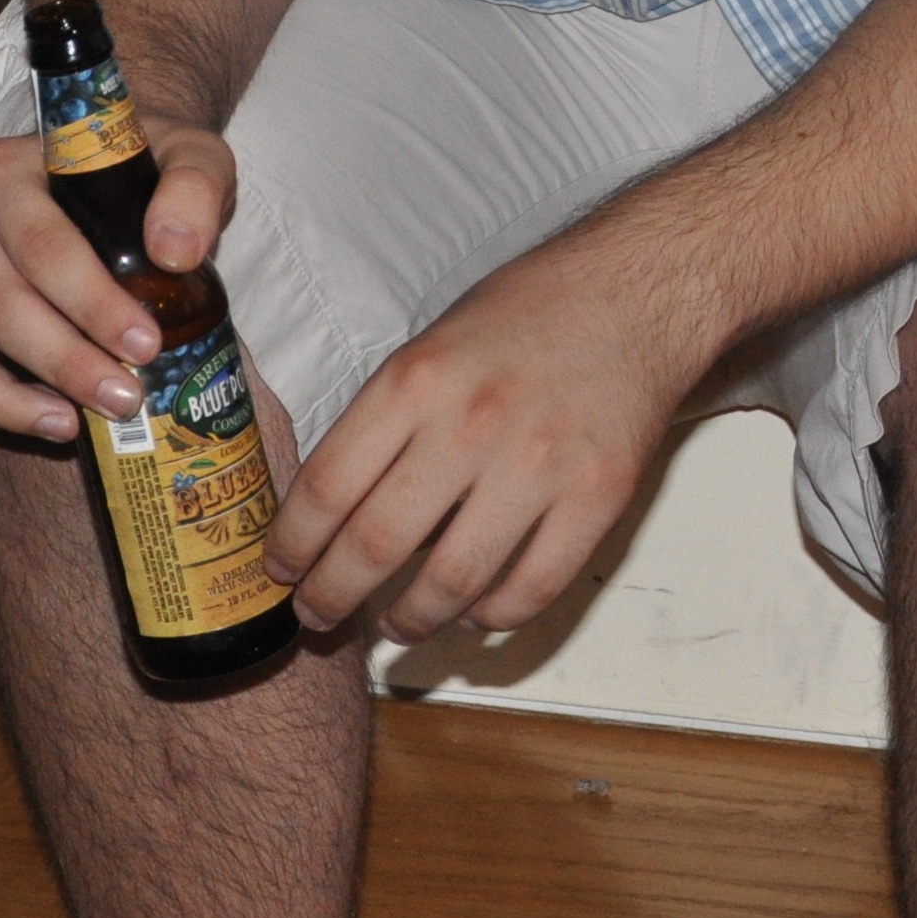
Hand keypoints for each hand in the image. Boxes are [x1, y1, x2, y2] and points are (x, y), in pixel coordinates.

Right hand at [0, 117, 237, 440]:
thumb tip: (176, 250)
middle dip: (66, 359)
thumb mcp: (188, 157)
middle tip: (129, 397)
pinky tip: (54, 423)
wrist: (107, 173)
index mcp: (6, 169)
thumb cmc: (141, 169)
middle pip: (1, 300)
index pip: (43, 244)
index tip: (146, 344)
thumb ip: (194, 188)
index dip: (91, 301)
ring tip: (91, 419)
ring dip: (23, 396)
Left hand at [263, 234, 710, 642]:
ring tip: (395, 624)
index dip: (293, 545)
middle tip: (319, 615)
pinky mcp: (596, 499)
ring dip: (411, 618)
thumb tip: (332, 509)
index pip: (328, 487)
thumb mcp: (430, 343)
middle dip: (333, 596)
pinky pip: (532, 589)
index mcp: (416, 380)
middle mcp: (470, 426)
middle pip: (377, 545)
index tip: (282, 570)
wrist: (635, 292)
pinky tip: (474, 612)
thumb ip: (384, 420)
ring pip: (452, 583)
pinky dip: (494, 616)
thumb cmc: (526, 315)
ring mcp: (539, 467)